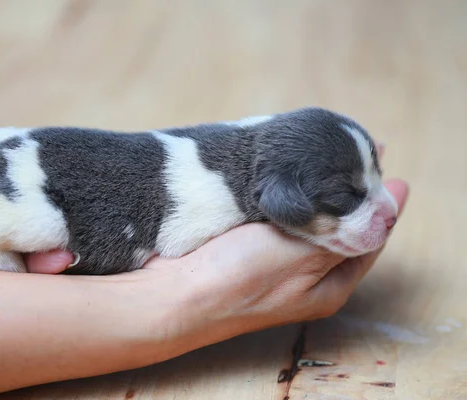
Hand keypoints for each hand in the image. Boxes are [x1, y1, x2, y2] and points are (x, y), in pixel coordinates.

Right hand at [138, 178, 407, 343]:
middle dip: (338, 190)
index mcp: (329, 284)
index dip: (375, 197)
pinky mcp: (246, 247)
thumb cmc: (239, 278)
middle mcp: (304, 275)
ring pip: (302, 217)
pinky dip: (279, 194)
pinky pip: (272, 215)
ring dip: (306, 189)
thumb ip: (348, 227)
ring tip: (311, 153)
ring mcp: (273, 262)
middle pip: (335, 225)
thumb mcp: (302, 254)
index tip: (376, 156)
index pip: (369, 234)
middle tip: (340, 148)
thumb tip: (394, 194)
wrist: (174, 294)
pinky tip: (277, 172)